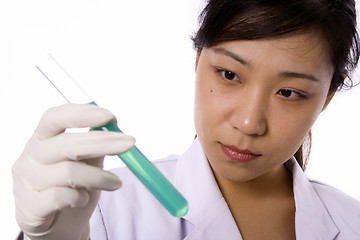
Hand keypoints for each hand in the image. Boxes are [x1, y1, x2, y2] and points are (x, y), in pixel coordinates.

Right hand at [12, 104, 134, 239]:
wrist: (57, 225)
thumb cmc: (72, 187)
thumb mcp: (86, 162)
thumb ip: (95, 146)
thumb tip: (114, 126)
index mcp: (41, 139)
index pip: (53, 118)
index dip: (80, 114)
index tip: (109, 116)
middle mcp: (30, 157)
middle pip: (65, 144)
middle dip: (102, 142)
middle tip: (129, 143)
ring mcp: (26, 183)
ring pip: (68, 172)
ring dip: (100, 176)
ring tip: (116, 183)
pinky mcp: (29, 208)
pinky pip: (61, 197)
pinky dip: (80, 197)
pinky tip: (84, 199)